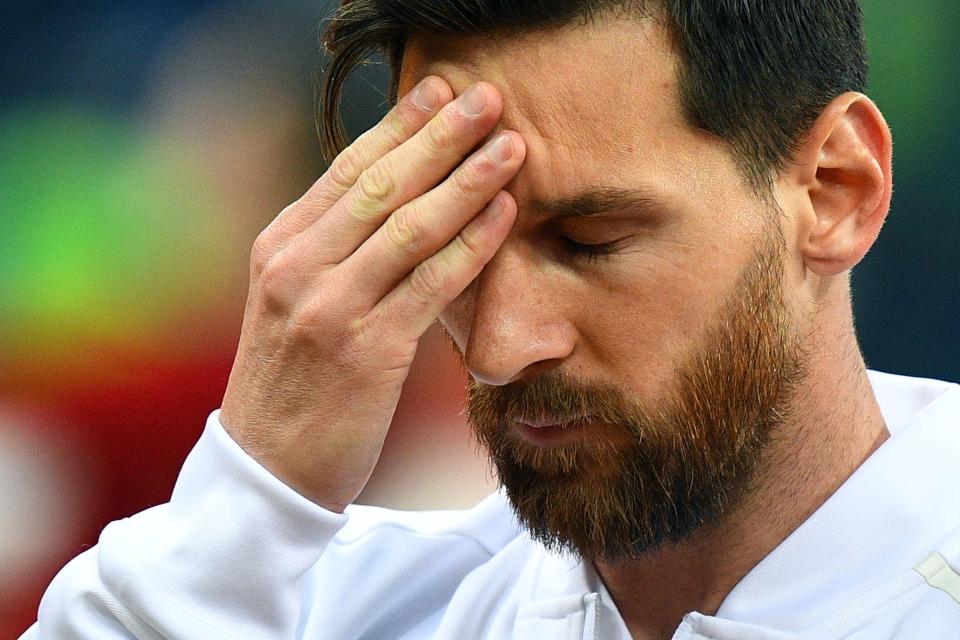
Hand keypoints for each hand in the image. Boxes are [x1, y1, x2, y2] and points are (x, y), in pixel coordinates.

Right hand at [219, 77, 525, 510]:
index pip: (346, 170)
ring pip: (410, 227)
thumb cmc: (292, 381)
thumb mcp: (291, 301)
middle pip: (382, 185)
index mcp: (280, 247)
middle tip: (486, 97)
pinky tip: (503, 215)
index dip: (398, 126)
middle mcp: (298, 267)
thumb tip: (396, 201)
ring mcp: (330, 307)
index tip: (438, 92)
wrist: (267, 467)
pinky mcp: (369, 351)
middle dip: (440, 136)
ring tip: (511, 147)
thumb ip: (332, 250)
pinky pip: (431, 285)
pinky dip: (471, 245)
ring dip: (467, 181)